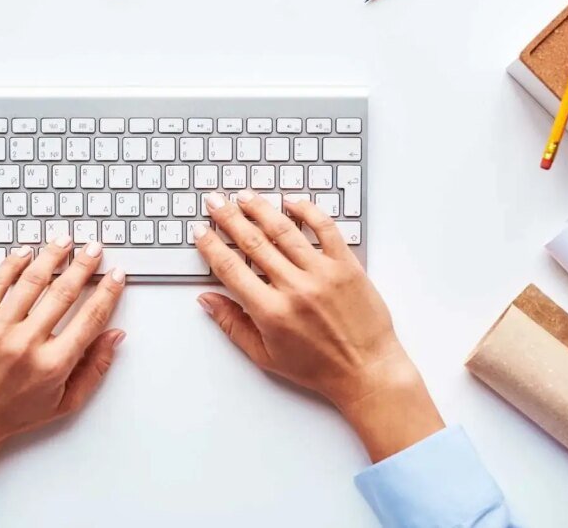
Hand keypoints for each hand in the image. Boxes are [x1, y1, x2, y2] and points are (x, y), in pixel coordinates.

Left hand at [0, 238, 125, 485]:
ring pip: (32, 280)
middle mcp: (27, 344)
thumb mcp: (65, 403)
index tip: (116, 275)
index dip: (108, 292)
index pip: (91, 317)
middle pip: (64, 292)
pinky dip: (13, 263)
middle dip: (84, 265)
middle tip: (94, 248)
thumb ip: (95, 368)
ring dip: (52, 256)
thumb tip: (116, 335)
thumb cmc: (14, 415)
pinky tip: (26, 252)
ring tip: (65, 241)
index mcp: (54, 365)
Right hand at [194, 191, 443, 461]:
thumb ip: (232, 324)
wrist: (367, 371)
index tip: (200, 231)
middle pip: (253, 242)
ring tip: (245, 196)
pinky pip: (325, 229)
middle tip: (215, 201)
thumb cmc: (317, 369)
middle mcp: (295, 288)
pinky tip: (292, 202)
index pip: (230, 268)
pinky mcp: (347, 266)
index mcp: (271, 312)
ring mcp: (322, 273)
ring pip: (284, 230)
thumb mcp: (264, 356)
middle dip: (228, 217)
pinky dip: (307, 211)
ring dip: (260, 208)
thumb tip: (206, 299)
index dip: (210, 246)